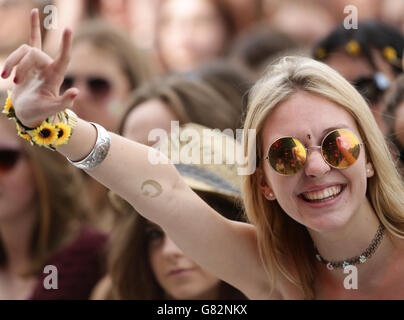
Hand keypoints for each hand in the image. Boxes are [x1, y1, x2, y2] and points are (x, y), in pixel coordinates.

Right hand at [1, 9, 78, 127]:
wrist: (28, 112)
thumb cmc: (41, 112)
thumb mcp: (52, 109)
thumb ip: (64, 102)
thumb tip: (76, 92)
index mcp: (56, 76)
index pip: (64, 57)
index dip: (66, 44)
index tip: (68, 28)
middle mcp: (48, 67)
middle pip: (34, 53)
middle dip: (21, 65)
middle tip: (15, 83)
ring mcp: (37, 64)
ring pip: (24, 50)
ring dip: (12, 63)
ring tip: (8, 78)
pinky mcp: (26, 64)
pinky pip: (22, 49)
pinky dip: (10, 60)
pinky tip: (4, 75)